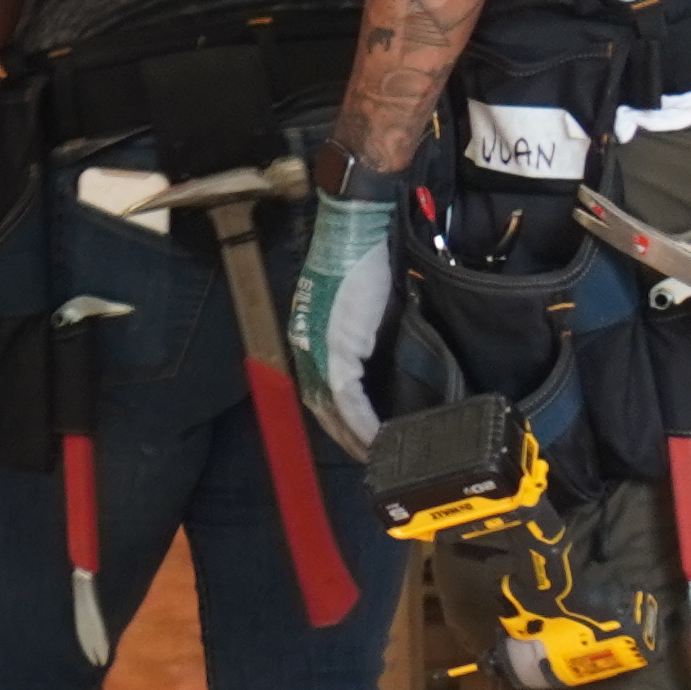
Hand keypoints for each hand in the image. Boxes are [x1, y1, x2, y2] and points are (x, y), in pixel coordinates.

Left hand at [289, 181, 395, 447]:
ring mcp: (317, 346)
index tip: (361, 441)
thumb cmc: (362, 262)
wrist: (361, 231)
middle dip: (345, 437)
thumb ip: (364, 338)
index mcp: (308, 336)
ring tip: (378, 455)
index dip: (338, 422)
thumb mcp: (361, 308)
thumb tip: (385, 363)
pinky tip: (377, 436)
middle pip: (320, 406)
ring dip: (354, 435)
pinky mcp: (336, 344)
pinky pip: (345, 395)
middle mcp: (305, 345)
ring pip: (330, 407)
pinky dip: (363, 419)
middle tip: (371, 458)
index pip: (317, 391)